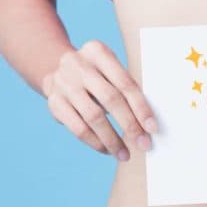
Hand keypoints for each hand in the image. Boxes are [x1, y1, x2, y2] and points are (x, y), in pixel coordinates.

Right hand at [42, 40, 157, 160]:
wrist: (57, 71)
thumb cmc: (98, 75)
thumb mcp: (110, 70)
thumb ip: (127, 89)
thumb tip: (149, 124)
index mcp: (98, 52)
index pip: (125, 83)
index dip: (141, 107)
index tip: (152, 128)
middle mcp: (78, 65)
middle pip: (110, 99)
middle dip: (130, 125)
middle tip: (144, 144)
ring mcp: (63, 83)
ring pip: (93, 116)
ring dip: (112, 139)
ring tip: (125, 154)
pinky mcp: (53, 103)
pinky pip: (77, 128)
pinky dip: (95, 142)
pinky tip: (107, 150)